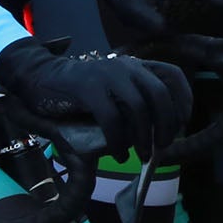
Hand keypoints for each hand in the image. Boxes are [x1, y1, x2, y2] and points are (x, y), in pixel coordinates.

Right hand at [0, 38, 193, 153]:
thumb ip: (133, 105)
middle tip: (162, 147)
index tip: (183, 124)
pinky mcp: (88, 87)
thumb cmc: (79, 93)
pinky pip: (112, 118)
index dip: (183, 100)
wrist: (39, 78)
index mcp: (135, 66)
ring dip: (144, 137)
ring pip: (138, 108)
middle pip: (159, 94)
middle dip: (166, 124)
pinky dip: (119, 141)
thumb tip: (157, 136)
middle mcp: (125, 66)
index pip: (172, 75)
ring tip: (141, 156)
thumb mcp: (112, 93)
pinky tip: (118, 154)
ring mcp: (106, 74)